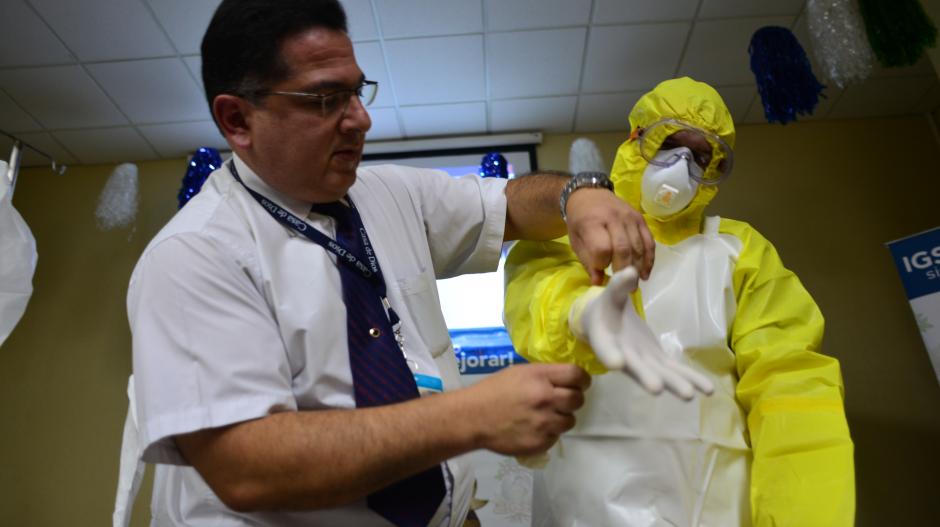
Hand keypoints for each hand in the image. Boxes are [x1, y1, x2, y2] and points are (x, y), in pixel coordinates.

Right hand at [466, 363, 589, 455]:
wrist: (473, 418)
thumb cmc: (493, 391)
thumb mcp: (520, 372)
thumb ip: (545, 375)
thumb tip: (567, 379)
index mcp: (540, 377)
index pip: (577, 375)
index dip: (582, 379)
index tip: (579, 382)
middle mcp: (546, 399)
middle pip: (578, 399)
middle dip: (573, 398)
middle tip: (562, 400)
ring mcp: (544, 423)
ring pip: (570, 421)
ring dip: (561, 417)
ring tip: (544, 416)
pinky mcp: (540, 443)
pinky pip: (556, 436)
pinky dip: (549, 432)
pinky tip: (534, 428)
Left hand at [564, 188, 653, 284]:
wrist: (589, 194)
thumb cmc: (580, 221)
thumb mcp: (575, 240)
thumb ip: (587, 261)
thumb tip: (599, 282)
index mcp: (592, 222)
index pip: (602, 248)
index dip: (602, 263)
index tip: (600, 270)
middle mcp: (613, 217)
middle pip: (623, 248)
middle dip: (624, 271)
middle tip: (624, 287)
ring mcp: (630, 217)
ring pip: (638, 246)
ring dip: (638, 268)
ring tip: (634, 283)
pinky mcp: (641, 219)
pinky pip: (649, 241)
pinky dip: (649, 259)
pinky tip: (645, 273)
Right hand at [579, 266, 713, 399]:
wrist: (608, 322)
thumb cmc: (606, 308)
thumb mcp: (608, 294)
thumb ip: (618, 285)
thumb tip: (631, 272)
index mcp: (604, 340)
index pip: (605, 349)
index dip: (610, 355)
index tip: (616, 363)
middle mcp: (624, 357)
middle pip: (636, 368)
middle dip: (647, 377)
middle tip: (657, 389)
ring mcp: (644, 362)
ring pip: (659, 374)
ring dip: (674, 383)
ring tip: (690, 395)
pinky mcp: (658, 361)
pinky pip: (675, 371)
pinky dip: (690, 379)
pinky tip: (708, 390)